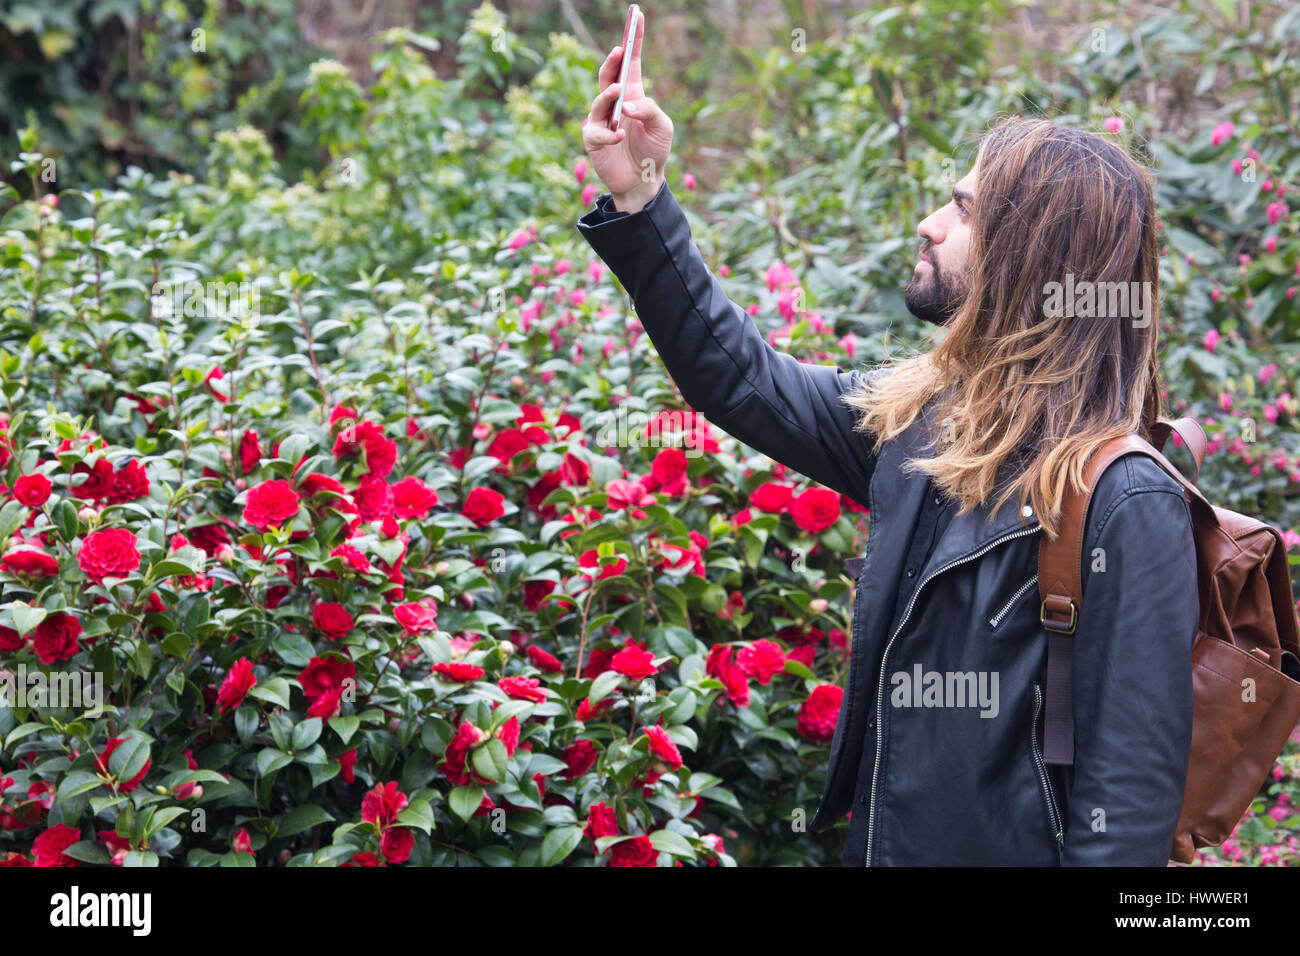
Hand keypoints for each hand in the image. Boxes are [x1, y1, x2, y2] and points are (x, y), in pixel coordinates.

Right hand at [581, 10, 672, 212]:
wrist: (644, 181)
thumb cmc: (655, 151)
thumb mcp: (663, 127)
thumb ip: (649, 110)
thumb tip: (626, 105)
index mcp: (633, 94)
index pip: (631, 62)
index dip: (634, 39)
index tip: (637, 15)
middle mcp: (615, 103)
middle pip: (608, 74)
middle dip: (612, 60)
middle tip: (620, 49)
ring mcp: (601, 120)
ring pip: (599, 100)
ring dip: (607, 95)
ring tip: (617, 93)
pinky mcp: (593, 139)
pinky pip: (597, 131)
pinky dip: (609, 133)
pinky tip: (621, 135)